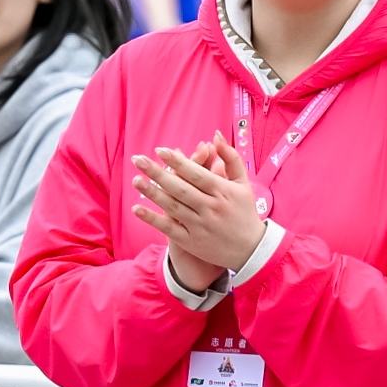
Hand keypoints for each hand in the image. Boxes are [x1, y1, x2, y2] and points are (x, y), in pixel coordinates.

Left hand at [133, 136, 265, 290]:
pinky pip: (169, 228)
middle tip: (138, 160)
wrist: (251, 250)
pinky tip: (137, 208)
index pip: (197, 174)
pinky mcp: (192, 241)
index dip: (178, 162)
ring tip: (136, 179)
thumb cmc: (245, 212)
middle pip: (180, 188)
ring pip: (172, 206)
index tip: (160, 150)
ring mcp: (200, 225)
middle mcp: (211, 208)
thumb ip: (231, 158)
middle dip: (157, 173)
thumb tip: (216, 136)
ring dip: (152, 193)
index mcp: (223, 192)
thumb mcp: (243, 184)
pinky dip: (152, 218)